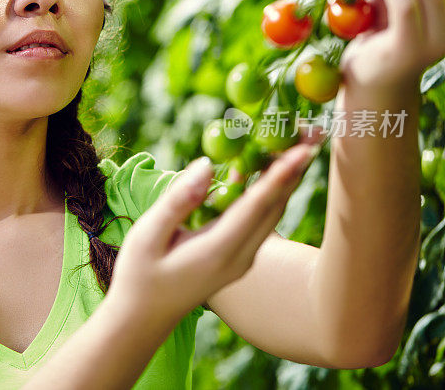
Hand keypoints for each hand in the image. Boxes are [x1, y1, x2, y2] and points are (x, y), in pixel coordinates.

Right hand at [106, 141, 318, 328]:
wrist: (142, 318)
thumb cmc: (139, 275)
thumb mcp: (148, 235)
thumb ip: (178, 200)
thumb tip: (207, 164)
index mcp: (220, 250)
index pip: (258, 205)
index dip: (282, 173)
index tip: (304, 147)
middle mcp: (241, 257)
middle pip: (276, 207)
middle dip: (295, 169)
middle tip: (312, 133)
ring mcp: (243, 261)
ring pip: (273, 214)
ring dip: (286, 179)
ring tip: (297, 143)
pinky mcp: (238, 259)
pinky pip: (260, 221)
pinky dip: (268, 193)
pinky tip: (262, 170)